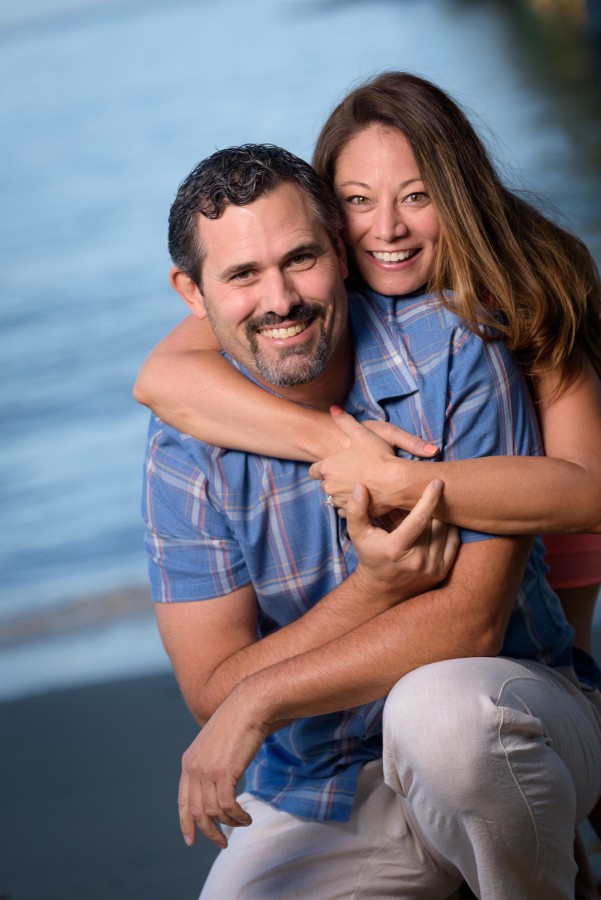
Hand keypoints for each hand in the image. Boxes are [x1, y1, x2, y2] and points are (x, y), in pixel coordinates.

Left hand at [178, 687, 267, 848]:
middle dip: (209, 832)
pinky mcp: (223, 773)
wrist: (248, 706)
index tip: (191, 840)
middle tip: (222, 843)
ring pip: (214, 812)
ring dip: (230, 824)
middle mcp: (193, 769)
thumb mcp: (216, 744)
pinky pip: (228, 807)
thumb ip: (210, 764)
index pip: (182, 801)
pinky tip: (246, 817)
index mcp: (188, 762)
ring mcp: (207, 771)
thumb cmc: (237, 722)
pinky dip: (238, 817)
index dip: (185, 823)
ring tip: (243, 823)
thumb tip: (216, 786)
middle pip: (197, 812)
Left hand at [309, 408, 437, 515]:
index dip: (322, 469)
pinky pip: (347, 510)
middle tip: (351, 474)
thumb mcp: (361, 433)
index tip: (333, 466)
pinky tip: (364, 498)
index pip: (313, 471)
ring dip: (344, 494)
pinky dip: (353, 505)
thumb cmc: (378, 456)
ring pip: (336, 499)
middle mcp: (330, 486)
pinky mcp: (354, 512)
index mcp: (328, 468)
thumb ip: (345, 421)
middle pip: (325, 485)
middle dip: (334, 481)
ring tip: (359, 485)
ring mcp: (341, 501)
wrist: (395, 481)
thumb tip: (333, 409)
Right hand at [347, 481, 458, 602]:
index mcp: (396, 549)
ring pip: (445, 531)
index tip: (437, 482)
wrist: (382, 590)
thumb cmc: (370, 555)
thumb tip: (361, 487)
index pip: (418, 520)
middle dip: (433, 507)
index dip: (429, 499)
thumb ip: (357, 510)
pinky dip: (449, 528)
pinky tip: (440, 521)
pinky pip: (453, 542)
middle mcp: (417, 561)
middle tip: (432, 491)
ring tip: (434, 507)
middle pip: (434, 523)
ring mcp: (432, 568)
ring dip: (441, 517)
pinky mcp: (442, 572)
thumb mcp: (358, 534)